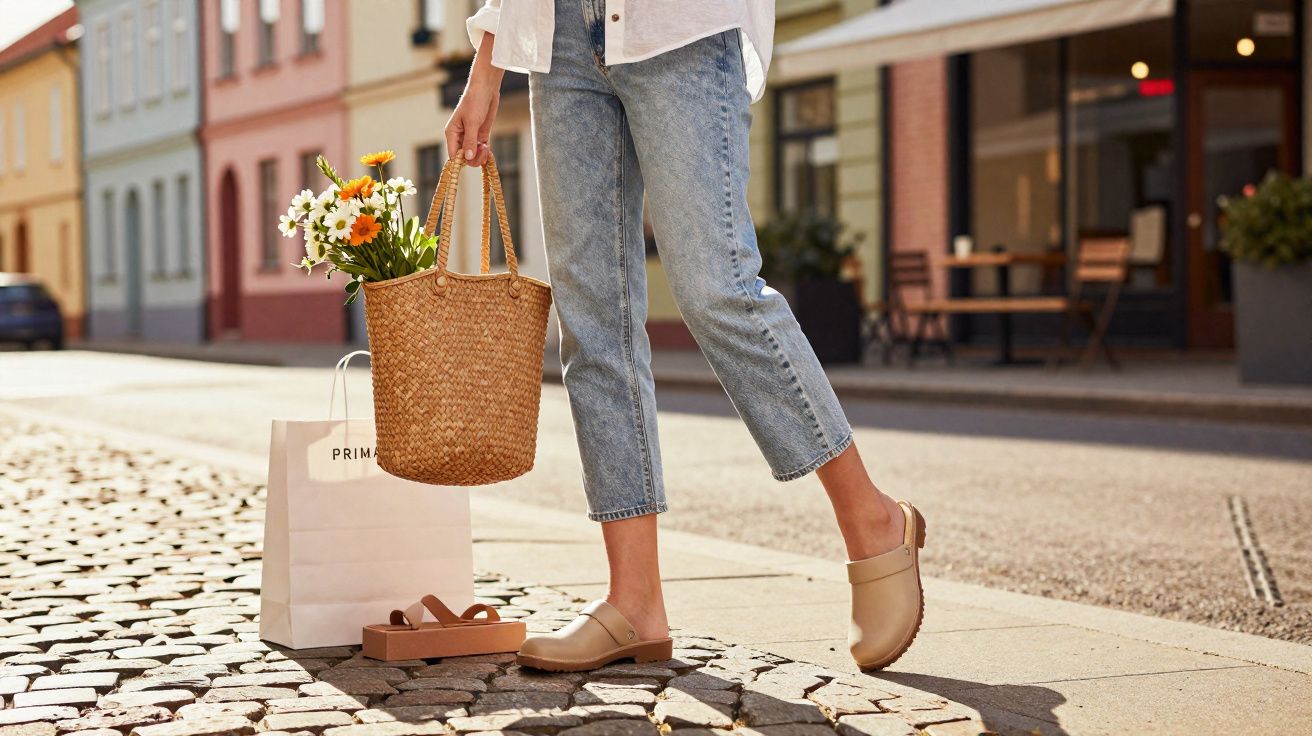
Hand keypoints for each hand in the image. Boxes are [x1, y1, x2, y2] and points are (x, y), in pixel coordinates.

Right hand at [445, 33, 503, 167]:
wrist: (486, 89)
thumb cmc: (475, 101)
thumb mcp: (472, 122)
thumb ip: (470, 141)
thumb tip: (468, 158)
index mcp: (452, 133)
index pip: (453, 154)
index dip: (461, 161)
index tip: (471, 160)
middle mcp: (459, 137)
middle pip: (464, 157)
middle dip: (473, 158)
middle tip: (483, 151)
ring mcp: (471, 136)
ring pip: (473, 155)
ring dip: (480, 156)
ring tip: (486, 148)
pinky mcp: (481, 135)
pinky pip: (481, 150)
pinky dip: (485, 153)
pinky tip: (488, 151)